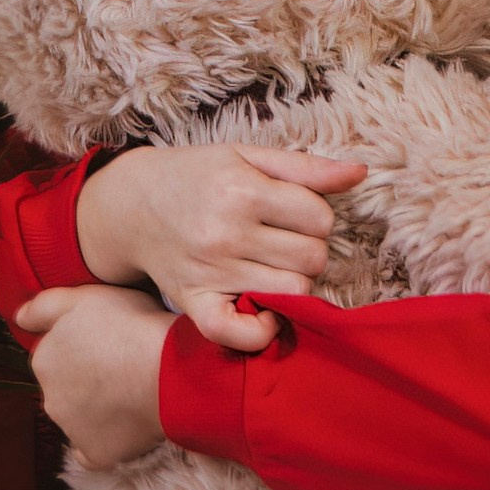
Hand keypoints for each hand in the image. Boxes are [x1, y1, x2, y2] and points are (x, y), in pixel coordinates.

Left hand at [16, 284, 174, 466]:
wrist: (166, 372)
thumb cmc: (129, 327)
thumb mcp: (81, 297)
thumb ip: (43, 306)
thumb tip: (19, 317)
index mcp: (43, 360)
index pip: (54, 354)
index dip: (79, 346)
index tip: (104, 341)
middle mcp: (49, 398)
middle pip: (64, 387)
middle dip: (84, 379)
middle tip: (120, 365)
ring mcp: (72, 430)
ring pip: (77, 418)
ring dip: (95, 408)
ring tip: (130, 390)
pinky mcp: (96, 454)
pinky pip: (92, 451)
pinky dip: (103, 442)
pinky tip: (121, 427)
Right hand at [76, 139, 365, 352]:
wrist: (129, 204)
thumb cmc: (196, 176)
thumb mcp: (247, 156)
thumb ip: (305, 167)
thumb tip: (359, 173)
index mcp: (242, 190)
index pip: (321, 219)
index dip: (317, 216)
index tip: (296, 214)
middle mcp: (226, 233)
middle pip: (312, 258)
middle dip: (307, 249)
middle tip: (283, 240)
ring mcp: (210, 272)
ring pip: (292, 293)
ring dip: (293, 283)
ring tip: (272, 266)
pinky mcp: (194, 304)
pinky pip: (241, 333)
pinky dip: (262, 330)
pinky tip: (264, 311)